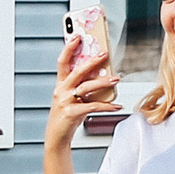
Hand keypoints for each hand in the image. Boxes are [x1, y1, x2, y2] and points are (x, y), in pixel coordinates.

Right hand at [45, 31, 119, 147]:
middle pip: (77, 71)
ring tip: (116, 78)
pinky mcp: (71, 113)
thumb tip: (102, 74)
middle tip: (104, 54)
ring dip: (103, 82)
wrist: (57, 137)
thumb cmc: (66, 116)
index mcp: (60, 85)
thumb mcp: (72, 98)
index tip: (77, 36)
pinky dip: (107, 106)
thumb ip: (83, 85)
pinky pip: (92, 106)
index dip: (69, 48)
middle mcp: (61, 91)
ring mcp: (64, 102)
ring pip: (86, 87)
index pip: (63, 62)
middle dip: (91, 61)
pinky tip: (116, 106)